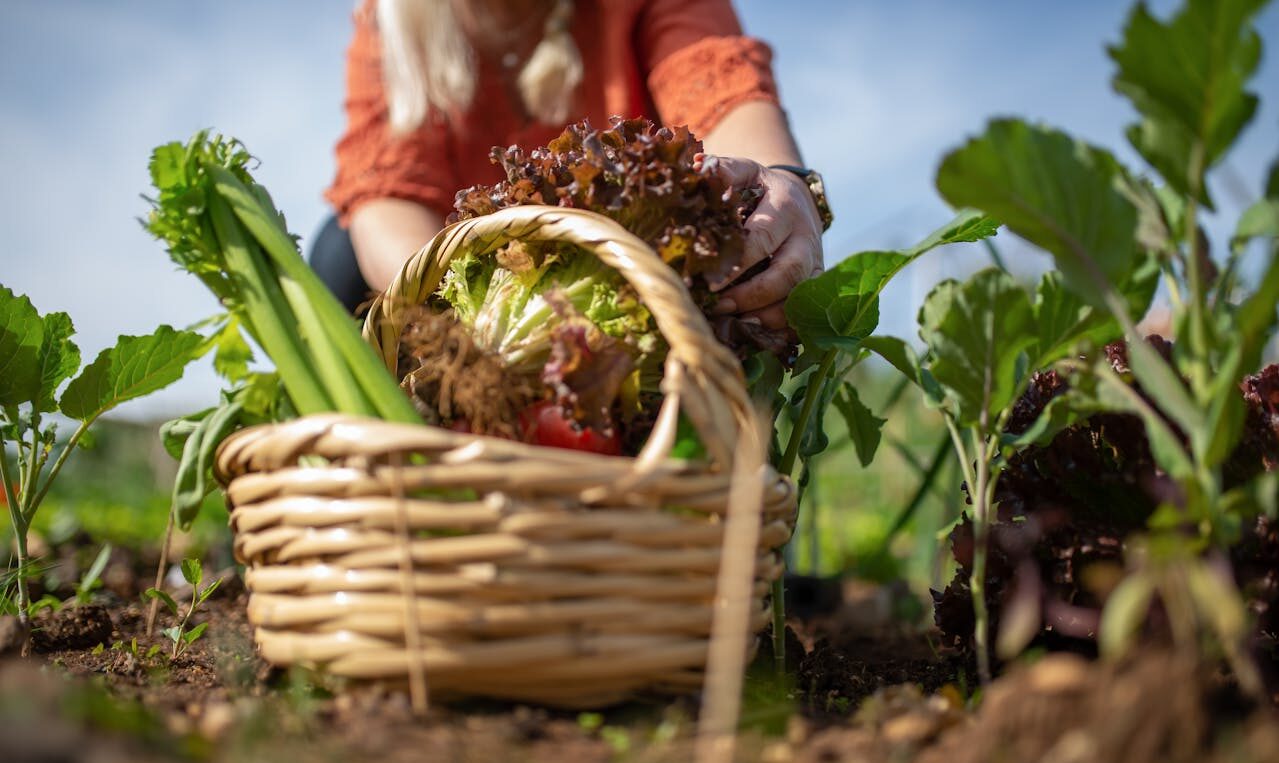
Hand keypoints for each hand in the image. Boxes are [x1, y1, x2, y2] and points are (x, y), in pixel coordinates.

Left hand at [704, 157, 823, 329]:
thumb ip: (723, 171)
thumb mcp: (745, 172)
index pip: (762, 239)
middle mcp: (806, 237)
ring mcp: (815, 262)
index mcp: (785, 207)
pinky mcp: (816, 282)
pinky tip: (755, 332)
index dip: (736, 264)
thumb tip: (696, 169)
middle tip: (719, 306)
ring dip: (767, 315)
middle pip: (787, 274)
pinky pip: (805, 312)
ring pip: (799, 298)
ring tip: (734, 323)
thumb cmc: (759, 188)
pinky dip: (782, 326)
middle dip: (752, 296)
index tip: (709, 282)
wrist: (796, 198)